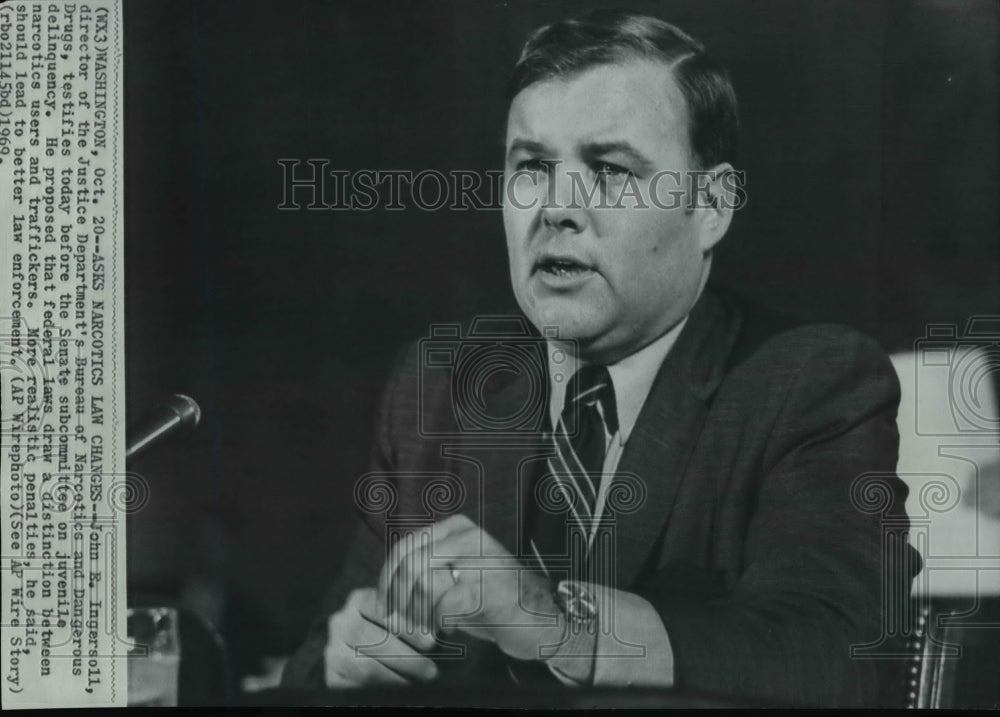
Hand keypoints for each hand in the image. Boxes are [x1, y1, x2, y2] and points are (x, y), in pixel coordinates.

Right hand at [323, 587, 438, 687]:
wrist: (370, 657)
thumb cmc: (397, 634)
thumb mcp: (404, 620)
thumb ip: (417, 619)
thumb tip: (440, 626)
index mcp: (359, 600)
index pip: (382, 610)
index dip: (408, 627)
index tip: (431, 642)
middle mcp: (341, 621)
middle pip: (373, 639)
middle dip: (406, 657)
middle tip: (430, 670)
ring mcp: (332, 649)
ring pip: (365, 666)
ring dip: (396, 677)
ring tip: (419, 682)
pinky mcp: (331, 675)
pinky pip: (356, 686)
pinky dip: (382, 690)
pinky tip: (401, 689)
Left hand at [377, 514, 562, 661]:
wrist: (542, 619)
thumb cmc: (493, 601)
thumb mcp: (455, 577)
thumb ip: (424, 573)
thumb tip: (384, 592)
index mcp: (458, 529)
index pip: (405, 548)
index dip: (387, 581)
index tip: (387, 608)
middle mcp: (470, 537)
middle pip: (410, 565)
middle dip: (399, 601)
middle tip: (404, 626)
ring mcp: (483, 560)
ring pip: (424, 583)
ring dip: (418, 615)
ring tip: (428, 630)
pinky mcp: (491, 590)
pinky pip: (445, 606)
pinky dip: (440, 624)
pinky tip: (450, 629)